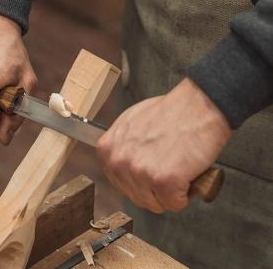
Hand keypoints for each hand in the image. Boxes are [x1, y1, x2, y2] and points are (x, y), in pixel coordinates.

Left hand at [97, 78, 231, 212]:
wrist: (199, 105)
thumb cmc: (171, 111)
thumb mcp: (130, 122)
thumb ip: (120, 145)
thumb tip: (122, 163)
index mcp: (108, 149)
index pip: (120, 183)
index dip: (141, 180)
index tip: (153, 170)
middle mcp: (119, 161)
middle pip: (137, 196)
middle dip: (156, 188)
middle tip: (171, 165)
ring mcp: (140, 172)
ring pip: (155, 204)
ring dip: (171, 192)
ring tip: (179, 166)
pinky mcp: (164, 181)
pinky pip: (175, 204)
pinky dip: (186, 194)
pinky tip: (188, 173)